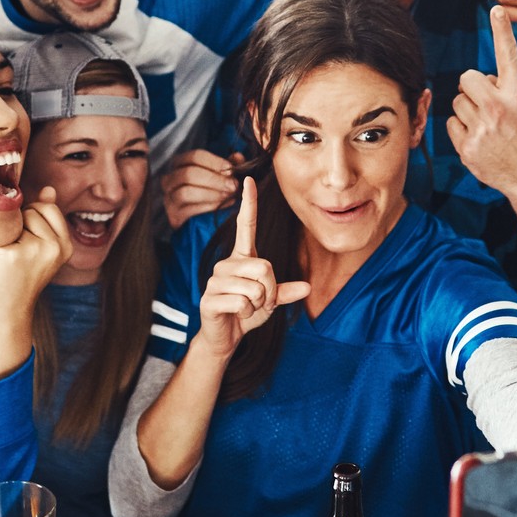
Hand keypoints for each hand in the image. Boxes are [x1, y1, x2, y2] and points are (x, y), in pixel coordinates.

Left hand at [0, 185, 73, 305]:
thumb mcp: (42, 246)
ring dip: (9, 236)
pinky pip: (0, 233)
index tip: (31, 242)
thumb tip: (49, 189)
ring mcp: (37, 250)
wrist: (9, 309)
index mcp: (66, 245)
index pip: (48, 207)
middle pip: (31, 211)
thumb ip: (47, 217)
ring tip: (13, 258)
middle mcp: (56, 247)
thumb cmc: (23, 275)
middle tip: (21, 252)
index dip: (32, 219)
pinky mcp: (15, 254)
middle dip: (20, 226)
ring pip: (15, 221)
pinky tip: (3, 265)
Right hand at [160, 148, 242, 229]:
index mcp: (180, 163)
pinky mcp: (173, 214)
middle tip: (233, 186)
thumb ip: (228, 165)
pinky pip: (189, 209)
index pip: (195, 156)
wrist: (196, 219)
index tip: (231, 170)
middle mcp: (170, 178)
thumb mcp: (218, 174)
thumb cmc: (208, 189)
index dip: (215, 162)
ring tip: (228, 196)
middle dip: (214, 180)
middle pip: (189, 174)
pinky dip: (208, 206)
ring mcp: (169, 197)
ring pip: (186, 192)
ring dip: (211, 194)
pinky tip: (223, 205)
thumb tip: (238, 157)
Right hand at [194, 178, 309, 361]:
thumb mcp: (270, 301)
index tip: (249, 180)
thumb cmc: (246, 313)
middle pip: (265, 267)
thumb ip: (285, 291)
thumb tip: (307, 287)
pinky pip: (243, 302)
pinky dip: (247, 313)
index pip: (245, 225)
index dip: (248, 203)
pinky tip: (236, 314)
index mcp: (242, 258)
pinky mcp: (209, 297)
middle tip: (260, 301)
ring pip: (255, 287)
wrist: (224, 336)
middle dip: (270, 291)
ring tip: (246, 308)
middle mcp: (227, 263)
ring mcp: (216, 279)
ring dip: (258, 304)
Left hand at [445, 7, 516, 197]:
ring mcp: (483, 128)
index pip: (509, 57)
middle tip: (485, 103)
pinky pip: (451, 124)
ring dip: (466, 109)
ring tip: (485, 125)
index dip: (502, 32)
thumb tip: (480, 79)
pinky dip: (460, 129)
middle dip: (471, 87)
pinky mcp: (468, 147)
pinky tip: (478, 140)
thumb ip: (507, 89)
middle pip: (467, 77)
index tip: (497, 9)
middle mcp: (501, 108)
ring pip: (457, 101)